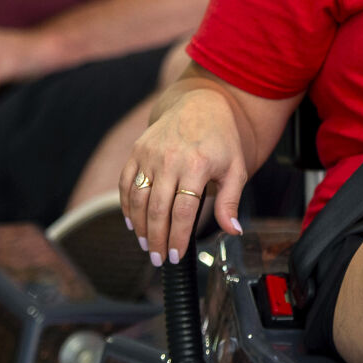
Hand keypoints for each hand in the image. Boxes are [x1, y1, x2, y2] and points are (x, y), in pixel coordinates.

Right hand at [121, 87, 247, 267]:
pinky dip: (126, 206)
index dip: (177, 237)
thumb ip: (231, 201)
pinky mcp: (137, 150)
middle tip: (158, 258)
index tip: (175, 255)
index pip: (183, 211)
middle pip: (158, 209)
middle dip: (156, 238)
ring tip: (146, 245)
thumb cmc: (221, 140)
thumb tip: (233, 231)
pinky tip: (133, 223)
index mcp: (197, 165)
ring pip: (138, 199)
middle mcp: (170, 159)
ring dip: (140, 227)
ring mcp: (150, 154)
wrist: (200, 103)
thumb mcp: (236, 169)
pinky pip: (126, 183)